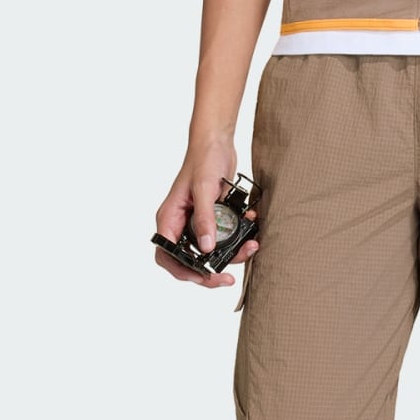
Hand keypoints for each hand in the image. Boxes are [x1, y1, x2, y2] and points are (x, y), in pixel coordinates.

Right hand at [155, 138, 259, 289]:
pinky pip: (224, 236)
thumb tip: (205, 249)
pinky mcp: (213, 217)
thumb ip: (205, 219)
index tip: (204, 277)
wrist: (217, 142)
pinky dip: (238, 236)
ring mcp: (197, 222)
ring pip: (211, 250)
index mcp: (170, 219)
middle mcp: (181, 224)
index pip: (168, 255)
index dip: (183, 271)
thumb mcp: (204, 189)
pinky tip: (251, 225)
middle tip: (228, 277)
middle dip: (210, 270)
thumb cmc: (203, 160)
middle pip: (190, 259)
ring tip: (251, 246)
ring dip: (231, 253)